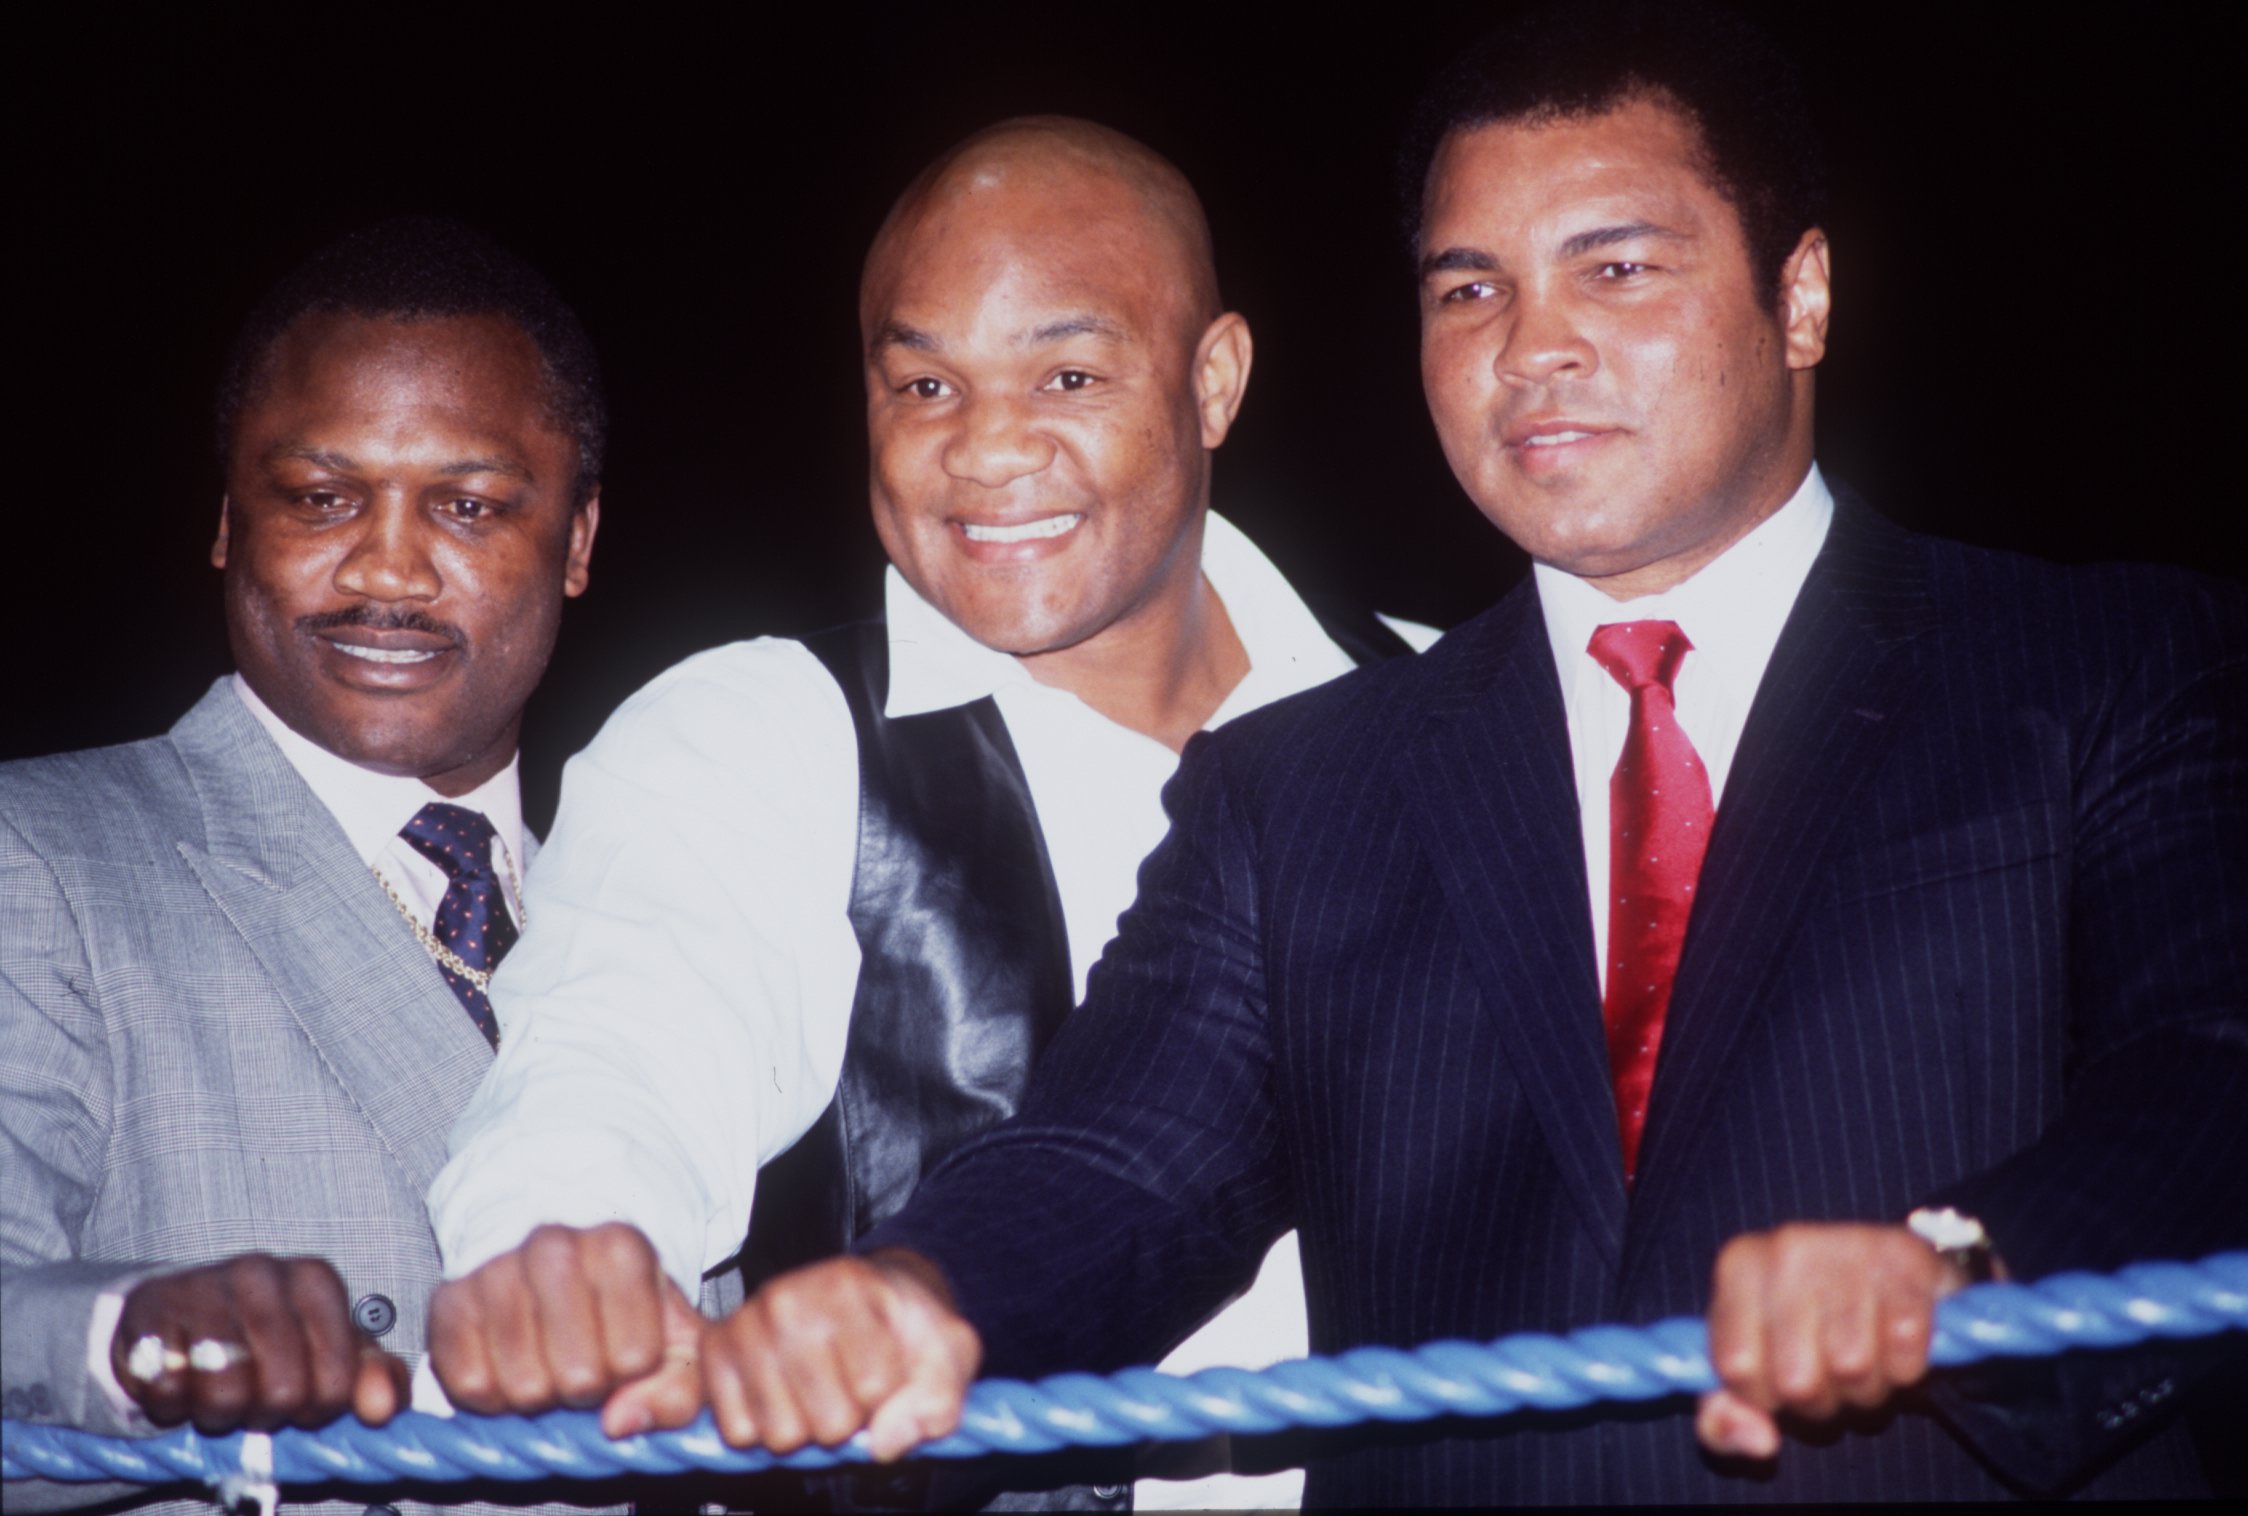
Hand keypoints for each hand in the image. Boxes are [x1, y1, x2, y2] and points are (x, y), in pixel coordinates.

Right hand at [110, 1255, 406, 1433]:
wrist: (178, 1314)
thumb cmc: (267, 1339)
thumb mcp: (330, 1352)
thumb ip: (372, 1379)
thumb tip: (382, 1410)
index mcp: (316, 1280)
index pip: (338, 1382)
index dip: (317, 1410)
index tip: (302, 1399)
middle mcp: (262, 1273)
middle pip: (283, 1393)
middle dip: (267, 1414)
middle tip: (254, 1398)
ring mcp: (201, 1287)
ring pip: (225, 1395)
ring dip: (219, 1413)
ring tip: (217, 1389)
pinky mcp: (148, 1313)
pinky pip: (168, 1392)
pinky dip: (173, 1403)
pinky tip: (180, 1379)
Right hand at [429, 1222, 702, 1433]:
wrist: (556, 1275)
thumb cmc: (622, 1313)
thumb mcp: (673, 1345)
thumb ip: (678, 1390)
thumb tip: (619, 1424)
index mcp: (621, 1248)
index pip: (636, 1358)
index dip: (632, 1375)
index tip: (626, 1354)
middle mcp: (555, 1247)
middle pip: (579, 1377)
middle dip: (586, 1391)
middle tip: (584, 1366)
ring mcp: (496, 1269)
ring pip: (525, 1385)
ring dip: (540, 1397)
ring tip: (549, 1366)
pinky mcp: (449, 1301)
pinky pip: (470, 1385)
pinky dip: (492, 1398)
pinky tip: (509, 1368)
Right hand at [678, 1248, 979, 1460]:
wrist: (864, 1299)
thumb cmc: (904, 1327)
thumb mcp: (948, 1350)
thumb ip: (939, 1395)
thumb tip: (886, 1441)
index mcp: (849, 1284)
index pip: (876, 1388)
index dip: (892, 1397)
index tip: (890, 1370)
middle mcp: (788, 1298)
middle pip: (829, 1422)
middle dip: (852, 1419)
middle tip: (853, 1385)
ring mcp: (745, 1324)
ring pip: (782, 1434)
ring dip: (808, 1428)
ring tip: (820, 1389)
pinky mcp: (714, 1353)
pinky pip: (739, 1433)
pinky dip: (765, 1428)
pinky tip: (784, 1395)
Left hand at [1696, 1221, 1971, 1459]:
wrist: (1887, 1268)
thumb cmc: (1806, 1324)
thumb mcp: (1752, 1364)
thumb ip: (1726, 1416)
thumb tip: (1760, 1441)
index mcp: (1739, 1267)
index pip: (1737, 1368)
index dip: (1764, 1396)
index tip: (1778, 1380)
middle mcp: (1787, 1248)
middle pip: (1797, 1380)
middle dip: (1820, 1398)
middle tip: (1829, 1371)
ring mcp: (1848, 1247)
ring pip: (1854, 1369)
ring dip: (1865, 1385)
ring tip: (1863, 1355)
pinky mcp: (1907, 1261)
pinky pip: (1905, 1355)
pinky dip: (1905, 1367)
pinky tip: (1895, 1340)